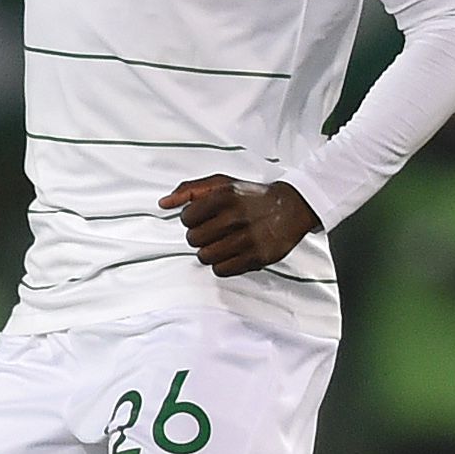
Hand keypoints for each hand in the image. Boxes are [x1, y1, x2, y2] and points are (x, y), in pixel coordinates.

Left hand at [161, 176, 322, 276]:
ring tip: (222, 243)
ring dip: (210, 252)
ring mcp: (247, 238)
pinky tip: (232, 253)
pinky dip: (223, 264)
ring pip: (205, 256)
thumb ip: (190, 190)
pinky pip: (222, 270)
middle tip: (213, 232)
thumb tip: (163, 203)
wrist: (291, 207)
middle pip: (193, 240)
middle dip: (199, 237)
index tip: (203, 218)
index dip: (191, 220)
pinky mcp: (257, 257)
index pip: (186, 218)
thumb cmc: (251, 196)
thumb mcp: (222, 183)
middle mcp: (236, 216)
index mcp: (225, 195)